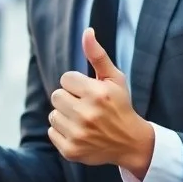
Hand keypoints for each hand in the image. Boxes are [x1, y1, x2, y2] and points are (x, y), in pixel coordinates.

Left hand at [48, 28, 153, 174]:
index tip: (90, 92)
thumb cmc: (120, 106)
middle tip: (86, 106)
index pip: (65, 79)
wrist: (130, 142)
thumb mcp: (114, 79)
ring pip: (53, 114)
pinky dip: (63, 131)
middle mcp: (87, 114)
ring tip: (83, 120)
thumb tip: (87, 31)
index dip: (77, 84)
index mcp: (97, 94)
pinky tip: (80, 132)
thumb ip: (97, 55)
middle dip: (69, 99)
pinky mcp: (71, 150)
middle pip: (56, 96)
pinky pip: (52, 132)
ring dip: (65, 115)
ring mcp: (78, 134)